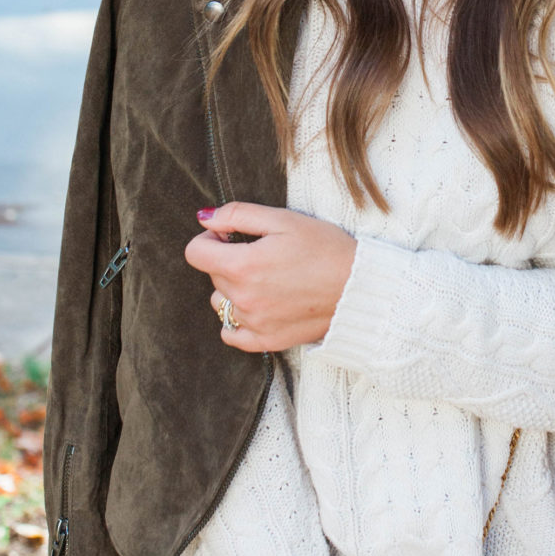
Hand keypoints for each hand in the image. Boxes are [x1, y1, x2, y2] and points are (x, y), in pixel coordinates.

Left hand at [184, 202, 355, 351]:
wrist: (360, 288)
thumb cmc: (325, 248)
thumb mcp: (283, 219)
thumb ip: (237, 214)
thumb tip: (204, 217)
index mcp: (243, 266)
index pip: (195, 253)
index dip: (209, 239)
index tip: (229, 236)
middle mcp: (243, 298)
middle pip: (212, 275)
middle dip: (227, 260)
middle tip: (260, 253)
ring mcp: (253, 323)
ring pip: (220, 302)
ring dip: (232, 289)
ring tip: (265, 279)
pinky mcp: (266, 341)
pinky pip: (231, 333)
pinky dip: (237, 320)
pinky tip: (257, 306)